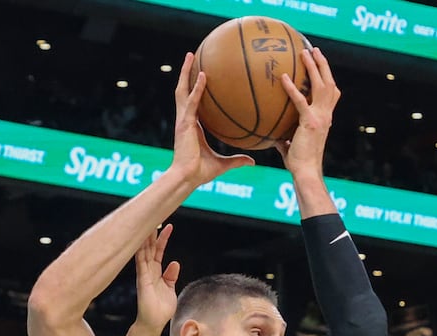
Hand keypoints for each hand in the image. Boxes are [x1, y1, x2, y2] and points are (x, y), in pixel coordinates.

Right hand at [133, 225, 179, 330]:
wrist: (154, 323)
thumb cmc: (160, 309)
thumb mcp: (170, 289)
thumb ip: (171, 276)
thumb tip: (175, 263)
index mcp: (155, 272)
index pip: (158, 251)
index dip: (163, 238)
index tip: (168, 225)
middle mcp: (148, 270)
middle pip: (150, 247)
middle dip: (152, 232)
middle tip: (155, 215)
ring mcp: (144, 274)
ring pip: (144, 251)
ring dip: (147, 237)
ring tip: (149, 222)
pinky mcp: (142, 279)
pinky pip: (141, 262)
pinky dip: (141, 251)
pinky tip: (142, 241)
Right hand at [168, 52, 252, 186]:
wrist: (187, 178)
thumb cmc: (200, 173)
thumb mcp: (223, 164)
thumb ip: (237, 160)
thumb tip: (253, 162)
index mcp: (192, 126)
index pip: (193, 102)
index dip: (194, 89)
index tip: (201, 76)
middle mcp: (186, 119)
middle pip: (184, 90)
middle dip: (186, 72)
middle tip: (191, 56)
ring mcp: (183, 119)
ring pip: (182, 89)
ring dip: (186, 72)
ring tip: (190, 55)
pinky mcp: (184, 123)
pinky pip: (192, 101)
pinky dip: (196, 88)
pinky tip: (203, 75)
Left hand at [274, 47, 338, 178]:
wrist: (306, 172)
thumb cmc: (299, 163)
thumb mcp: (292, 146)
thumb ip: (284, 138)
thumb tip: (271, 136)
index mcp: (325, 120)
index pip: (332, 96)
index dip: (329, 81)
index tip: (322, 68)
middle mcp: (326, 116)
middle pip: (330, 84)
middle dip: (323, 66)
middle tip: (315, 51)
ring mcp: (320, 118)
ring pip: (322, 86)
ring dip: (314, 68)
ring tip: (305, 53)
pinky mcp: (309, 122)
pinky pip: (300, 100)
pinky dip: (292, 88)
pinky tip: (283, 78)